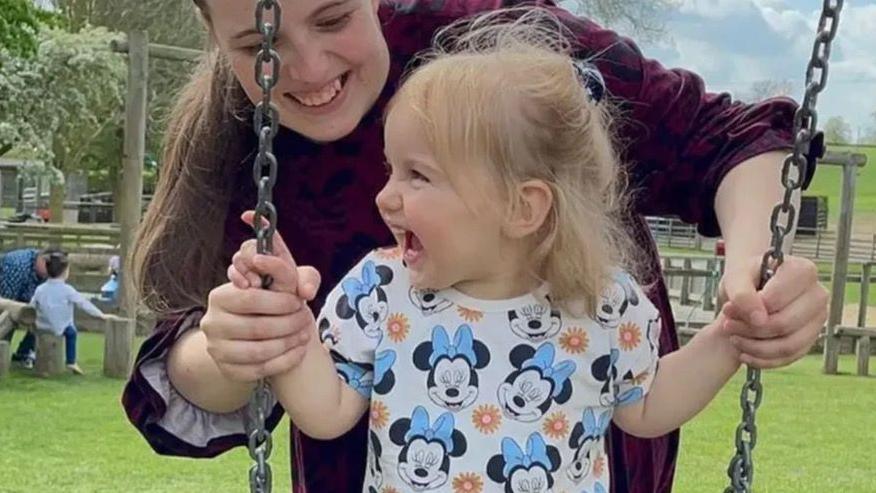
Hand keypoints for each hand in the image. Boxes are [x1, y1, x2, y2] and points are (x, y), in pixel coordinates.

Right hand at [200, 213, 321, 382]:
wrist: (250, 329)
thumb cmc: (267, 299)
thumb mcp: (276, 279)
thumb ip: (288, 273)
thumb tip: (305, 290)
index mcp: (219, 297)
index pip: (250, 299)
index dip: (279, 302)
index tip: (299, 302)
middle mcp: (212, 324)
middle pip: (255, 328)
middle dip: (288, 324)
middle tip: (306, 319)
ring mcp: (217, 350)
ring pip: (257, 352)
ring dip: (287, 344)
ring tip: (304, 335)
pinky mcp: (228, 370)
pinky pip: (259, 370)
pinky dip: (284, 361)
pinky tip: (299, 351)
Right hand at [228, 211, 319, 299]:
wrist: (279, 313)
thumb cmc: (292, 296)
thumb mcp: (303, 286)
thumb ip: (301, 278)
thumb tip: (286, 277)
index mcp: (278, 252)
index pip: (267, 231)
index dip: (257, 220)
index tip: (246, 216)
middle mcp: (261, 256)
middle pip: (249, 245)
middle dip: (251, 257)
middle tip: (260, 275)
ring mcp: (249, 267)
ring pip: (238, 258)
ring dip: (245, 270)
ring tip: (257, 286)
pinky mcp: (239, 278)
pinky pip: (232, 271)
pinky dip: (237, 277)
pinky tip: (244, 286)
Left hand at [719, 255, 828, 368]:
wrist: (751, 286)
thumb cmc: (746, 277)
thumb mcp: (736, 277)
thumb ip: (743, 294)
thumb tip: (758, 319)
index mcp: (803, 271)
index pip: (776, 300)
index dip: (748, 309)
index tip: (727, 309)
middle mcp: (817, 295)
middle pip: (784, 324)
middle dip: (749, 330)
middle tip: (727, 326)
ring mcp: (817, 319)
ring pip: (788, 345)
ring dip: (755, 347)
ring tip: (734, 338)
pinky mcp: (810, 339)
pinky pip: (789, 358)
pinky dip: (763, 359)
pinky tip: (744, 353)